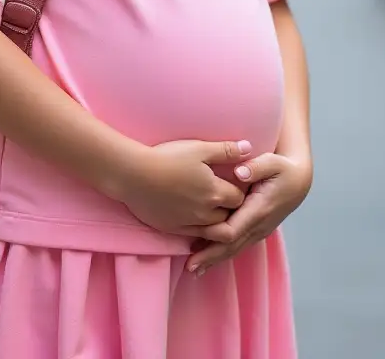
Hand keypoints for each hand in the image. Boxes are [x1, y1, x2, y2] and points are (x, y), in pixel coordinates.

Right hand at [114, 139, 252, 236]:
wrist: (134, 175)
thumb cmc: (167, 158)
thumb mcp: (199, 149)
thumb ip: (226, 151)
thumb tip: (250, 148)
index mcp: (214, 192)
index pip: (239, 198)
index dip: (238, 190)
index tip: (233, 182)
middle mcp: (205, 212)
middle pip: (229, 216)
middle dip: (230, 208)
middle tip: (224, 196)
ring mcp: (189, 223)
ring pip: (213, 230)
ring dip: (216, 221)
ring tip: (210, 207)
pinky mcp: (174, 229)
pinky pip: (194, 236)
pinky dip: (200, 231)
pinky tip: (195, 217)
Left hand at [187, 153, 311, 275]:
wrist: (300, 180)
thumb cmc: (284, 169)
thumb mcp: (273, 162)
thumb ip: (257, 166)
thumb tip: (239, 172)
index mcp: (259, 210)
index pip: (233, 230)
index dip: (213, 237)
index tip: (194, 242)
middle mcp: (259, 225)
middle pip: (231, 247)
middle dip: (210, 257)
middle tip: (189, 267)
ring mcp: (259, 230)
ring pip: (234, 249)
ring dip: (215, 258)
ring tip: (194, 268)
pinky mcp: (257, 230)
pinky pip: (238, 244)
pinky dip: (222, 252)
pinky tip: (208, 256)